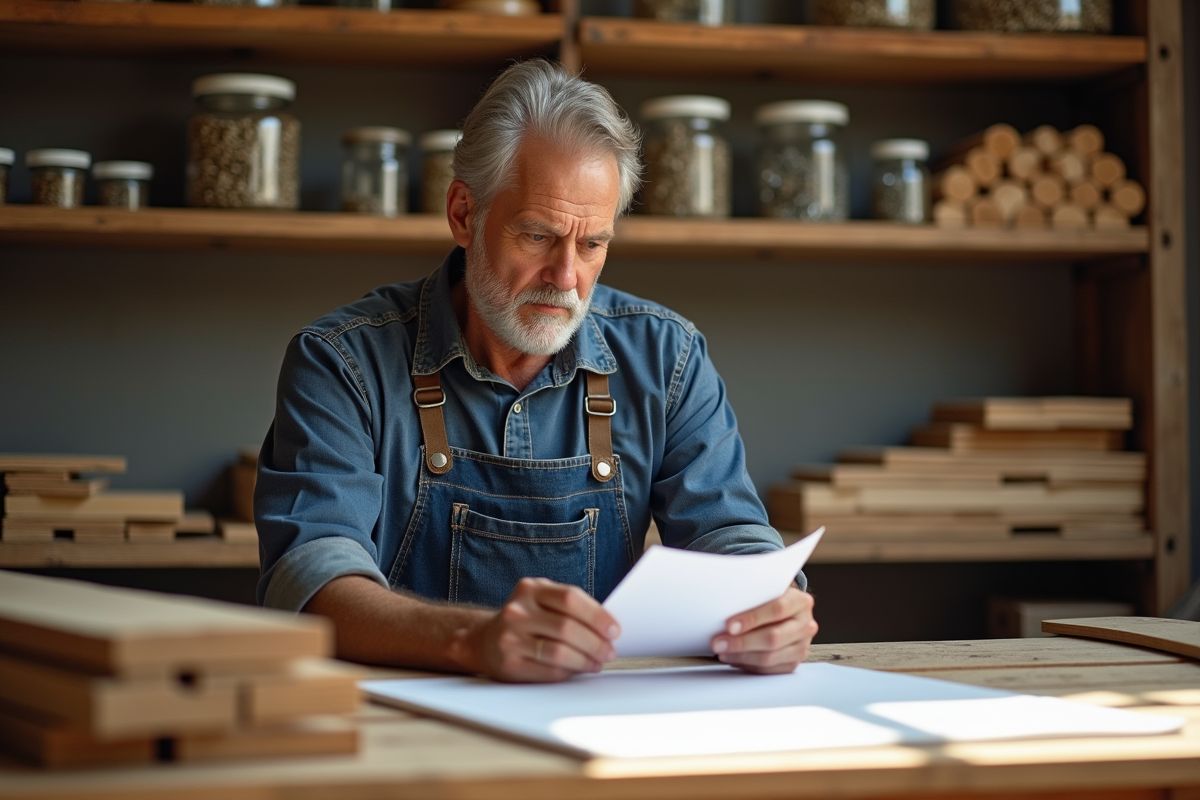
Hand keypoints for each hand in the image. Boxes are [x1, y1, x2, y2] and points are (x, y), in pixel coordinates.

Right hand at [472, 578, 619, 682]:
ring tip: (598, 662)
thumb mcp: (541, 601)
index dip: (597, 615)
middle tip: (610, 651)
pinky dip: (570, 672)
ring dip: (586, 660)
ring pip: (559, 652)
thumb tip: (608, 627)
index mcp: (530, 589)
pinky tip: (579, 670)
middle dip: (595, 642)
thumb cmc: (526, 620)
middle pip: (567, 627)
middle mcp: (517, 611)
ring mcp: (510, 638)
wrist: (483, 641)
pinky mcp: (509, 664)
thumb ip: (569, 607)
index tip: (615, 630)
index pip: (570, 598)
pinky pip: (548, 671)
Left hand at [710, 585, 816, 673]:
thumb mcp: (766, 591)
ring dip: (741, 656)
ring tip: (722, 652)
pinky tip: (734, 659)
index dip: (752, 618)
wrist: (787, 611)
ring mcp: (802, 646)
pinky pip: (769, 669)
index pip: (777, 609)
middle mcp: (805, 625)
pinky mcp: (793, 662)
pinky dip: (748, 665)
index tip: (729, 625)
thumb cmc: (770, 599)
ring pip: (770, 657)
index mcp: (800, 602)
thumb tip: (722, 609)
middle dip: (742, 642)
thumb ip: (752, 597)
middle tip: (718, 643)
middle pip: (773, 638)